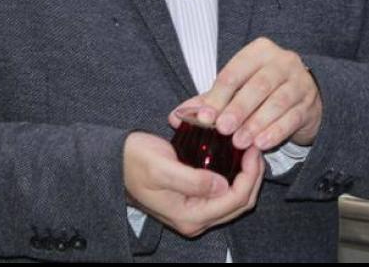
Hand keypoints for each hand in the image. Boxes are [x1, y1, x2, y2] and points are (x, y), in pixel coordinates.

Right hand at [123, 131, 263, 237]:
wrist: (113, 162)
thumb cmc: (133, 161)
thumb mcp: (162, 167)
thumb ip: (193, 180)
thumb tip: (223, 186)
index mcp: (188, 216)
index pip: (235, 200)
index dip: (250, 175)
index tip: (252, 148)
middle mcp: (194, 220)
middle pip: (240, 204)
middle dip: (253, 176)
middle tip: (255, 148)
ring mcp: (194, 213)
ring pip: (235, 201)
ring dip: (247, 177)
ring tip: (249, 151)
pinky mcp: (193, 202)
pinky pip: (224, 195)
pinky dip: (236, 178)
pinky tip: (236, 158)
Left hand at [174, 37, 322, 150]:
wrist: (301, 95)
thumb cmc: (260, 91)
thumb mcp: (235, 89)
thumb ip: (208, 101)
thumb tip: (176, 116)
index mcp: (260, 51)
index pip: (235, 72)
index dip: (218, 96)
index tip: (204, 118)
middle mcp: (282, 62)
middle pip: (259, 85)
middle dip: (239, 108)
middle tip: (222, 129)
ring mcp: (299, 82)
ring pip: (278, 102)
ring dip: (256, 123)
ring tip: (239, 142)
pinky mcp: (309, 104)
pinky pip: (292, 118)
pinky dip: (276, 132)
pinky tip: (261, 144)